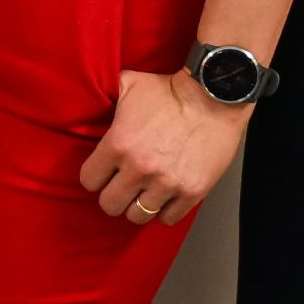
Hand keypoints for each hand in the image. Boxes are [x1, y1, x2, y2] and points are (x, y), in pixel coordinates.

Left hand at [79, 68, 248, 227]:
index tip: (104, 173)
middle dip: (114, 196)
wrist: (214, 96)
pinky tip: (165, 197)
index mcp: (118, 144)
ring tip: (144, 193)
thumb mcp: (129, 84)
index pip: (89, 180)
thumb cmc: (172, 90)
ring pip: (137, 216)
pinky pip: (168, 218)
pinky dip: (165, 210)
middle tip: (123, 187)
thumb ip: (106, 97)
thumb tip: (90, 100)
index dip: (95, 177)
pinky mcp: (191, 192)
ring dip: (138, 206)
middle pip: (109, 205)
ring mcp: (166, 183)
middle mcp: (139, 168)